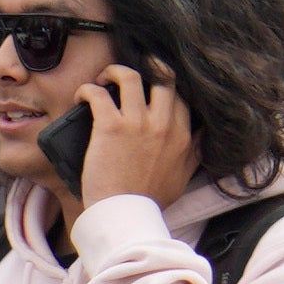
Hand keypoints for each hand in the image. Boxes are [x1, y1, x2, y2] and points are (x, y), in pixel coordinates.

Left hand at [74, 62, 195, 214]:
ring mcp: (137, 123)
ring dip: (113, 72)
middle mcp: (164, 123)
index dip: (165, 86)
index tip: (151, 87)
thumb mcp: (184, 175)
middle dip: (146, 70)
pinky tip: (82, 96)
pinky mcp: (110, 126)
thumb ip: (194, 153)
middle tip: (126, 78)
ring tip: (103, 79)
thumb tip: (202, 136)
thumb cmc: (149, 199)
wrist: (125, 213)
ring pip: (130, 77)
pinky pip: (98, 94)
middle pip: (162, 78)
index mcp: (182, 135)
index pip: (181, 96)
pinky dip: (87, 90)